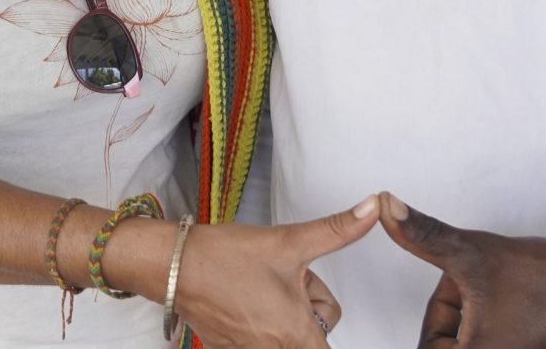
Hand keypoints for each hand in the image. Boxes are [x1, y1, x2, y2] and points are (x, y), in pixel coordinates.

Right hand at [177, 195, 379, 347]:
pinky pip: (258, 338)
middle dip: (305, 305)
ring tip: (262, 284)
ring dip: (282, 311)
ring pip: (285, 335)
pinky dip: (258, 318)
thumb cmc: (225, 258)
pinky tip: (244, 294)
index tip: (309, 293)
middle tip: (285, 277)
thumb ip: (337, 230)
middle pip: (311, 335)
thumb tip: (371, 210)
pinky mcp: (227, 348)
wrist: (173, 264)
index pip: (330, 345)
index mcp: (294, 331)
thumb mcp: (289, 240)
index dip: (323, 310)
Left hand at [378, 192, 545, 348]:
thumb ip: (422, 235)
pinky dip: (498, 326)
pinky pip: (495, 345)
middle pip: (446, 344)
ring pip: (471, 343)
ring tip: (505, 296)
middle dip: (456, 313)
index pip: (428, 345)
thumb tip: (386, 208)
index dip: (440, 312)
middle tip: (484, 290)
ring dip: (476, 318)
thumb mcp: (471, 252)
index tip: (467, 293)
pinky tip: (520, 306)